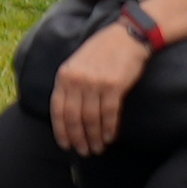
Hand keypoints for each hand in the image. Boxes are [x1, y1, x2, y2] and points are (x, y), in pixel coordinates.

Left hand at [52, 12, 150, 153]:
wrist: (128, 36)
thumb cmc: (103, 49)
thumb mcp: (78, 62)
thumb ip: (70, 83)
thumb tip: (67, 112)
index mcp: (65, 74)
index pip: (58, 109)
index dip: (61, 130)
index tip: (66, 144)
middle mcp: (77, 80)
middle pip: (74, 118)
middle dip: (78, 138)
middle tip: (84, 151)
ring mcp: (95, 83)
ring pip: (91, 119)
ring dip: (94, 137)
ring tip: (97, 148)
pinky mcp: (114, 86)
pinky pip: (109, 114)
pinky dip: (109, 129)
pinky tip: (110, 137)